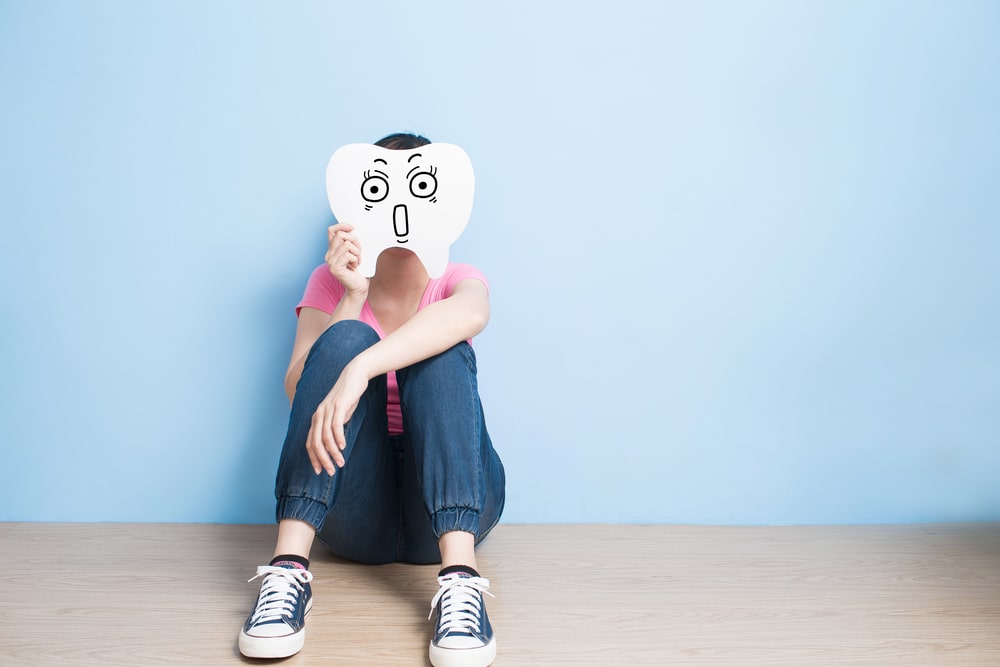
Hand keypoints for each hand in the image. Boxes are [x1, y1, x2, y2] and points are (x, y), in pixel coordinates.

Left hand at [305, 360, 369, 475]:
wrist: (355, 375)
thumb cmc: (348, 395)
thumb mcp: (339, 413)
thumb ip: (335, 426)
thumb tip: (336, 442)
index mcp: (317, 418)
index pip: (310, 443)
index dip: (313, 458)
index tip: (319, 471)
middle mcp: (318, 415)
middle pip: (315, 443)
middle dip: (322, 460)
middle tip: (330, 472)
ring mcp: (327, 410)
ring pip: (325, 437)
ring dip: (332, 453)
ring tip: (340, 463)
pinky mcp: (338, 406)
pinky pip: (335, 426)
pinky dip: (338, 438)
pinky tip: (343, 447)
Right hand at [325, 223, 368, 297]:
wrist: (359, 287)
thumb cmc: (359, 270)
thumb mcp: (355, 252)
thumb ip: (350, 241)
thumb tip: (352, 228)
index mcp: (332, 250)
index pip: (331, 231)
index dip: (342, 226)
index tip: (352, 228)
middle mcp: (328, 255)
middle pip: (340, 235)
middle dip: (354, 241)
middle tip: (359, 252)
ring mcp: (330, 262)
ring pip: (346, 245)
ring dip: (357, 252)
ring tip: (357, 261)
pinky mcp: (335, 268)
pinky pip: (348, 255)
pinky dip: (356, 259)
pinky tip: (355, 267)